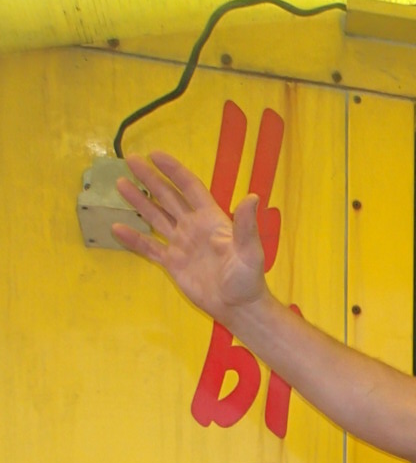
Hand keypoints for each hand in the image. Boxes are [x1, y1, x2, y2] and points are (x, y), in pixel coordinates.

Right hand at [114, 151, 267, 322]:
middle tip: (131, 160)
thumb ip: (246, 225)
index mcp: (210, 218)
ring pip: (156, 217)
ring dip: (139, 201)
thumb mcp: (249, 250)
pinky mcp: (173, 263)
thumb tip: (252, 197)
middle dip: (150, 179)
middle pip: (168, 197)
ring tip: (121, 184)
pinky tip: (116, 228)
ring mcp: (181, 244)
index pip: (189, 187)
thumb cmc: (247, 278)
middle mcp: (193, 226)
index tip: (155, 155)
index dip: (174, 171)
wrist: (238, 307)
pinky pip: (149, 248)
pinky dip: (134, 239)